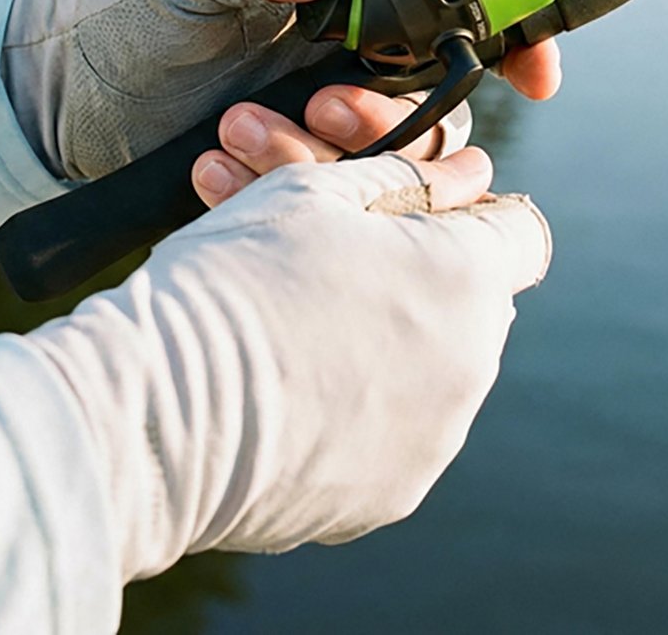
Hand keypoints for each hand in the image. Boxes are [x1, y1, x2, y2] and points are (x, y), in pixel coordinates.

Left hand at [1, 0, 561, 182]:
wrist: (41, 94)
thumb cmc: (122, 9)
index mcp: (354, 13)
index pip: (460, 29)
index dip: (513, 51)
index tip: (537, 81)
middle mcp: (352, 76)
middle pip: (439, 118)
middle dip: (397, 123)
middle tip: (324, 105)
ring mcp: (319, 142)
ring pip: (387, 176)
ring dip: (330, 163)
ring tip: (235, 135)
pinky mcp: (281, 195)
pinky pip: (322, 217)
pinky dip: (277, 197)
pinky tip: (210, 176)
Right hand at [25, 148, 550, 576]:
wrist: (150, 416)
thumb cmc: (235, 283)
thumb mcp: (317, 192)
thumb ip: (410, 175)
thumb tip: (469, 172)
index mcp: (469, 281)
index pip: (517, 232)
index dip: (469, 212)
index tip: (416, 213)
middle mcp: (472, 367)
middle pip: (473, 302)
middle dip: (421, 276)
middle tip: (338, 261)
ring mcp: (433, 439)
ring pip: (433, 369)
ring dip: (389, 342)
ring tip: (299, 324)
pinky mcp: (386, 496)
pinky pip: (394, 435)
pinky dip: (359, 410)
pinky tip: (292, 389)